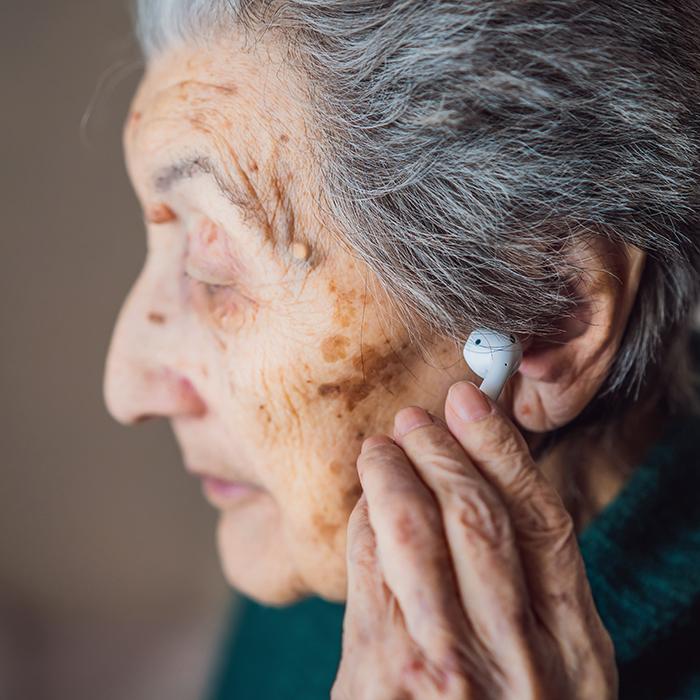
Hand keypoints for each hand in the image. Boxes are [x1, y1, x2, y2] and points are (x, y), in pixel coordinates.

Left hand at [332, 381, 615, 699]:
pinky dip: (364, 525)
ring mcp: (441, 665)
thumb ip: (533, 591)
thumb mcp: (558, 669)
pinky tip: (365, 506)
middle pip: (474, 515)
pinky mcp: (378, 678)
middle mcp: (512, 651)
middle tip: (417, 418)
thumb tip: (488, 494)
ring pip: (413, 533)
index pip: (538, 517)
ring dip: (393, 476)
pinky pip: (366, 574)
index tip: (474, 401)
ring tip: (382, 448)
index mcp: (572, 644)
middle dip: (440, 451)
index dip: (501, 448)